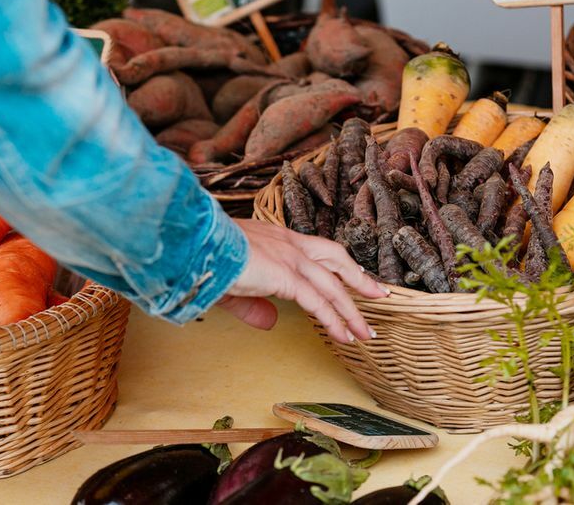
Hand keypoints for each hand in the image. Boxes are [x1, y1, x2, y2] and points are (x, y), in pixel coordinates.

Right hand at [215, 219, 387, 343]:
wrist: (194, 246)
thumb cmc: (205, 259)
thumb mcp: (233, 285)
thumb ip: (254, 306)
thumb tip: (271, 322)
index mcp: (276, 238)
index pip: (316, 250)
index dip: (337, 265)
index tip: (354, 277)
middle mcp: (288, 243)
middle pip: (335, 259)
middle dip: (358, 278)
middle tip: (379, 294)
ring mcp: (289, 257)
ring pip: (331, 286)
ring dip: (351, 311)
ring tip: (366, 332)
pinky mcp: (286, 275)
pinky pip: (317, 301)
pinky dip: (334, 320)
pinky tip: (344, 335)